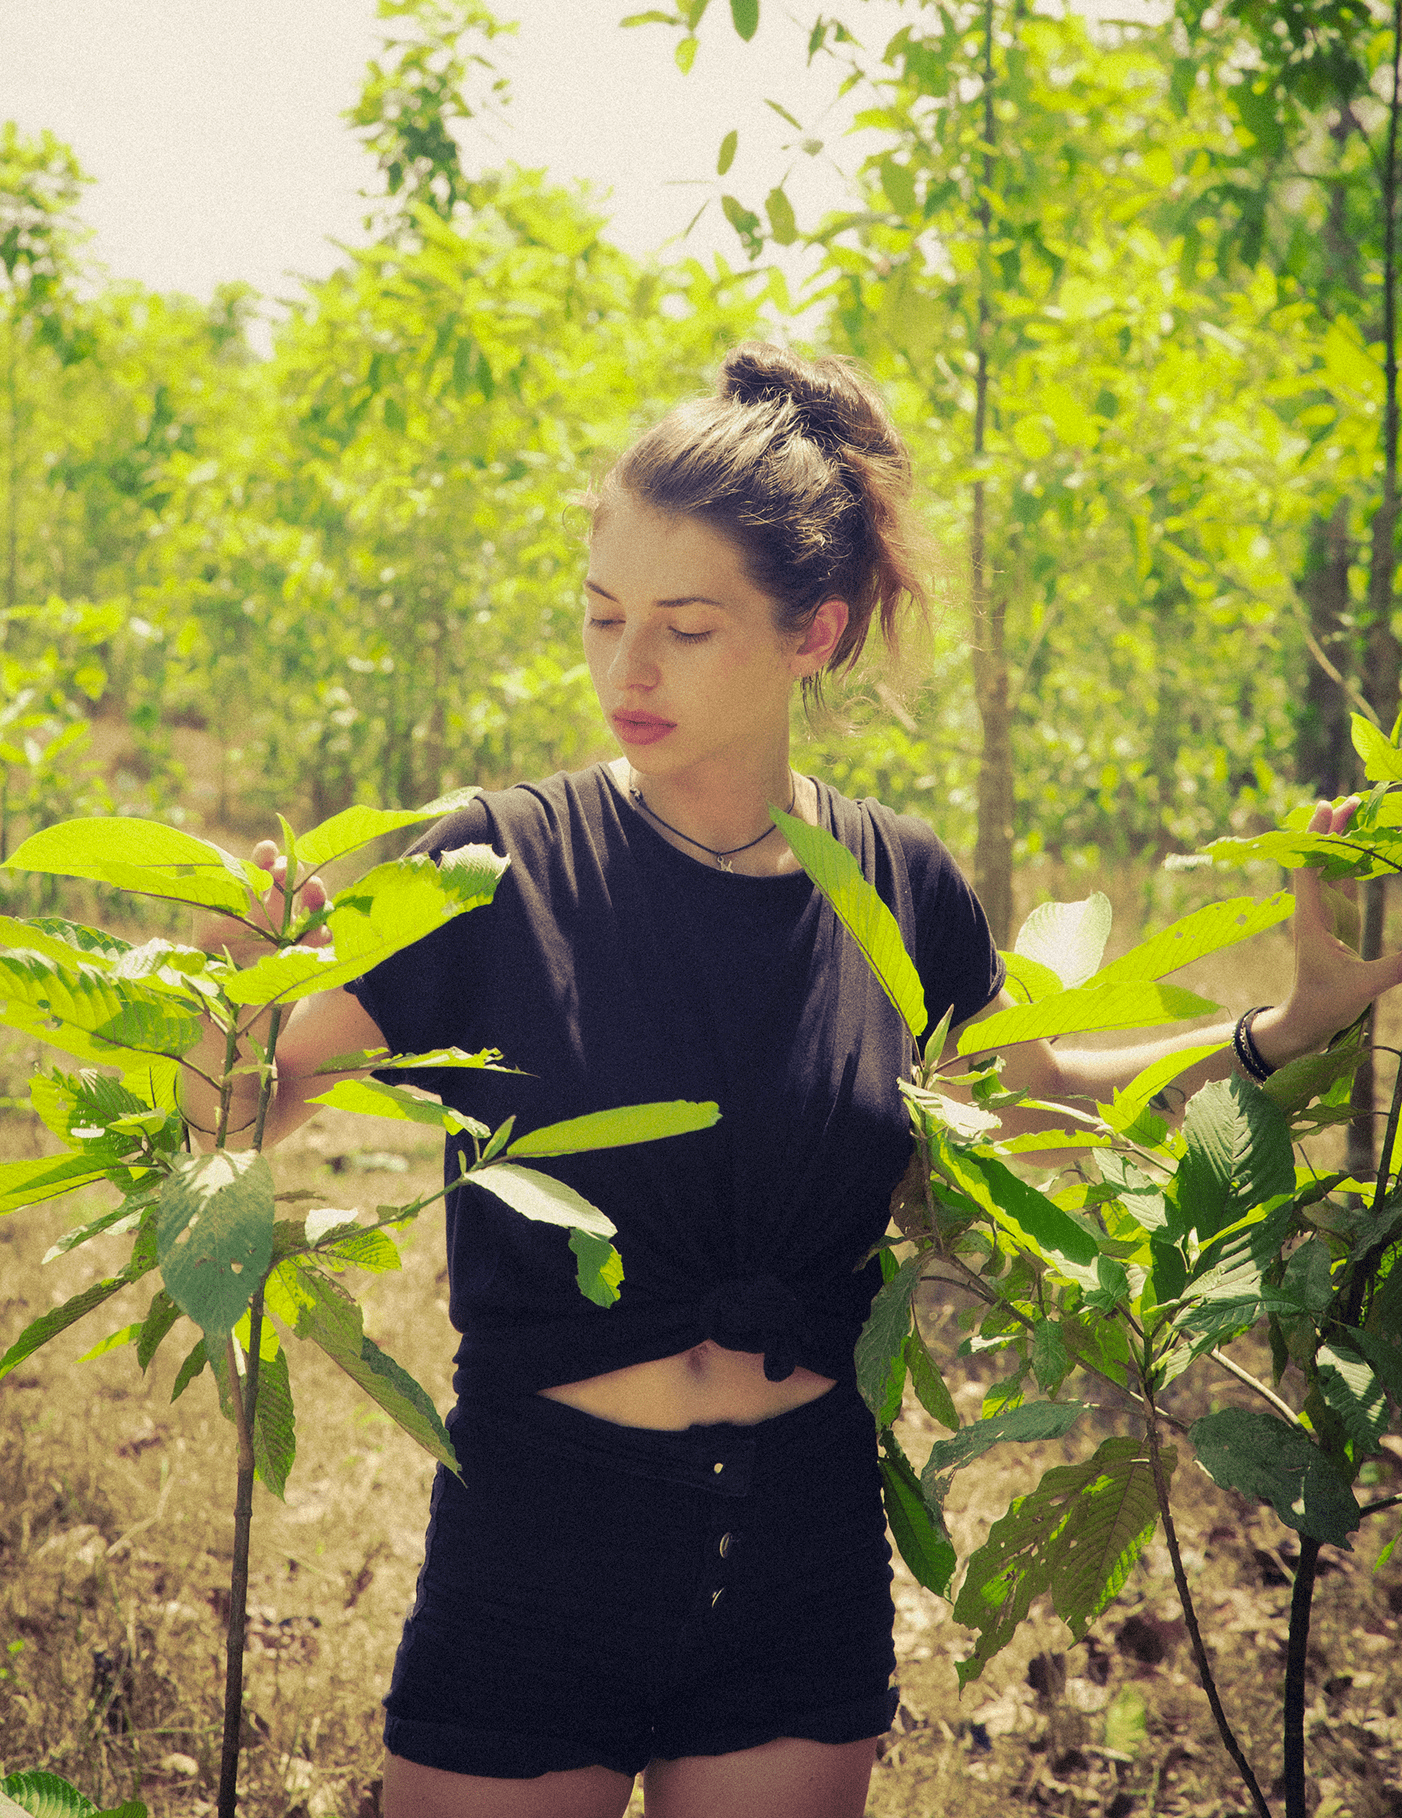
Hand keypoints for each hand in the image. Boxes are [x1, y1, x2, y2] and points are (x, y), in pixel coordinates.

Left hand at [193, 839, 331, 963]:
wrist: (223, 999)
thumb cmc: (210, 959)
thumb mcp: (202, 928)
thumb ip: (205, 902)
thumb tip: (193, 870)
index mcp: (251, 898)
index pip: (262, 869)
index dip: (265, 858)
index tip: (267, 849)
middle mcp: (274, 911)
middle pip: (292, 884)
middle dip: (292, 871)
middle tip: (284, 868)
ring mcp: (291, 932)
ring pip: (313, 908)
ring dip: (316, 896)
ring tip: (314, 888)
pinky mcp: (302, 956)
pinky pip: (317, 943)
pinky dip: (321, 935)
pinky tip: (319, 930)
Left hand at [1255, 797, 1401, 1065]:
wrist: (1307, 1021)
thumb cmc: (1325, 1004)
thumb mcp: (1363, 986)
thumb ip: (1397, 966)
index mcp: (1312, 918)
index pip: (1310, 867)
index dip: (1317, 836)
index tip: (1327, 807)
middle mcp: (1315, 909)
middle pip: (1320, 859)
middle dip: (1333, 829)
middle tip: (1352, 800)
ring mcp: (1325, 914)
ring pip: (1330, 868)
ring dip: (1342, 841)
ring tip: (1358, 812)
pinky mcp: (1336, 921)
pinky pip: (1342, 883)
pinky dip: (1352, 863)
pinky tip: (1365, 847)